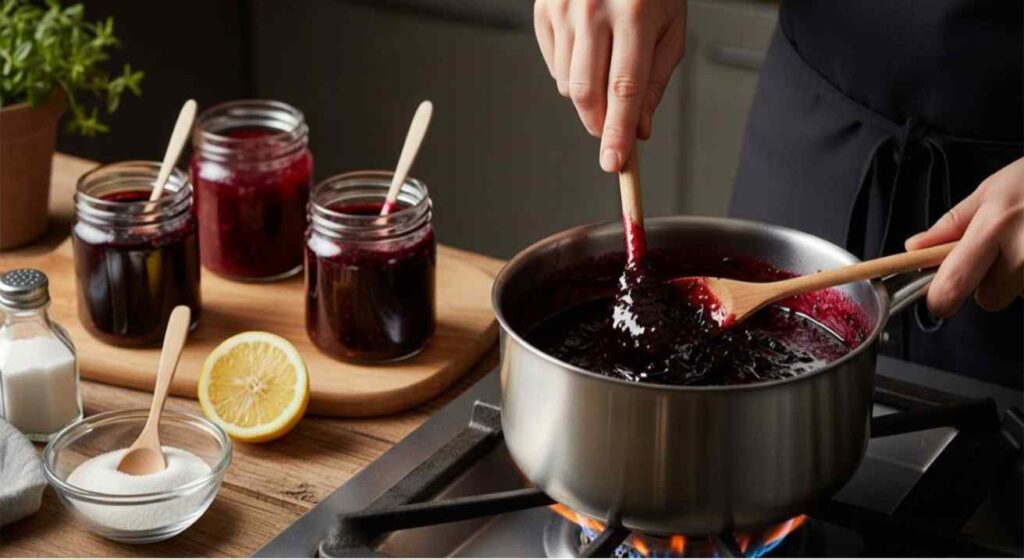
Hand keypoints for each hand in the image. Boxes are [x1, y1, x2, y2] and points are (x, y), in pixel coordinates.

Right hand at [534, 0, 686, 171]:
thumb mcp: (670, 28)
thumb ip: (654, 81)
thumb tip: (639, 129)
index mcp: (634, 14)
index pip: (623, 88)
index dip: (618, 131)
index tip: (615, 163)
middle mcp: (593, 10)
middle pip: (586, 92)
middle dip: (599, 124)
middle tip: (612, 136)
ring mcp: (563, 9)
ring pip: (566, 84)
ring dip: (588, 98)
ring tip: (607, 70)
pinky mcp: (544, 10)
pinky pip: (554, 65)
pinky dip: (570, 74)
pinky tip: (589, 52)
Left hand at [905, 156, 1023, 316]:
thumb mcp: (991, 191)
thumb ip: (951, 225)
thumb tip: (914, 249)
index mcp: (994, 227)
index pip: (954, 284)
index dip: (940, 299)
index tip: (938, 298)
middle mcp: (1023, 252)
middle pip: (989, 299)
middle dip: (989, 283)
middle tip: (1003, 251)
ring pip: (1018, 294)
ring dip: (1020, 278)